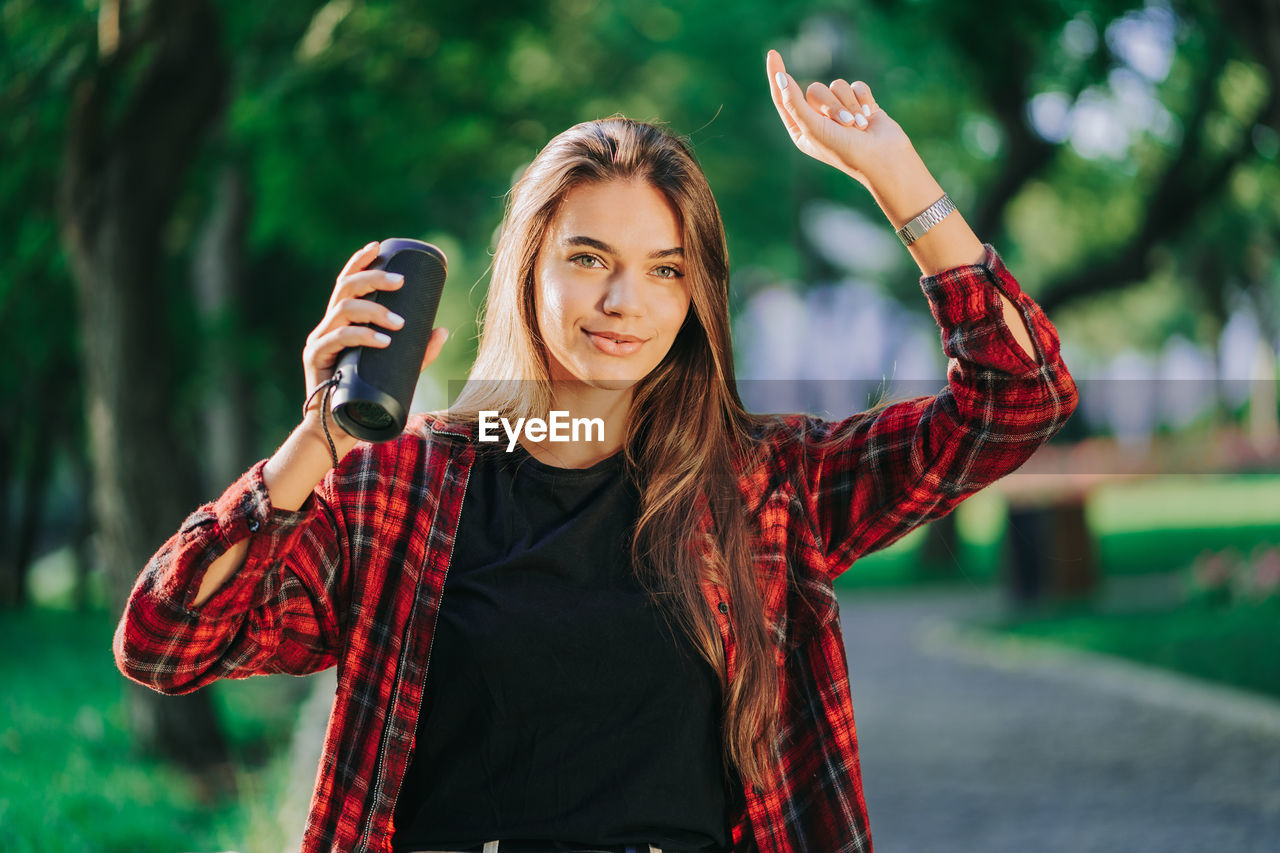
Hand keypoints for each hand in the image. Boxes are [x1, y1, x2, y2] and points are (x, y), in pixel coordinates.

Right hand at [301, 241, 449, 437]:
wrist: (340, 430)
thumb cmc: (368, 397)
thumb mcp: (399, 371)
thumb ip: (419, 352)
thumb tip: (444, 329)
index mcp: (342, 322)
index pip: (347, 283)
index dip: (359, 261)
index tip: (378, 247)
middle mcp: (328, 327)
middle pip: (345, 289)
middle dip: (372, 278)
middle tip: (400, 282)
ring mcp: (319, 342)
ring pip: (342, 310)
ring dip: (373, 310)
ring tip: (399, 323)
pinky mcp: (315, 360)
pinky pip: (337, 339)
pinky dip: (361, 336)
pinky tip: (382, 340)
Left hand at [766, 49, 912, 193]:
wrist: (883, 158)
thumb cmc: (844, 150)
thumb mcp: (812, 128)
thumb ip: (794, 103)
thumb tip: (781, 77)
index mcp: (801, 129)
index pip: (783, 97)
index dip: (778, 75)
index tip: (772, 54)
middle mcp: (818, 118)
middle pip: (815, 90)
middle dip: (831, 105)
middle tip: (843, 125)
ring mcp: (840, 110)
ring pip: (837, 85)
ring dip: (849, 105)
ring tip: (859, 125)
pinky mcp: (860, 103)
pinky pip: (856, 86)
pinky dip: (863, 100)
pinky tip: (870, 116)